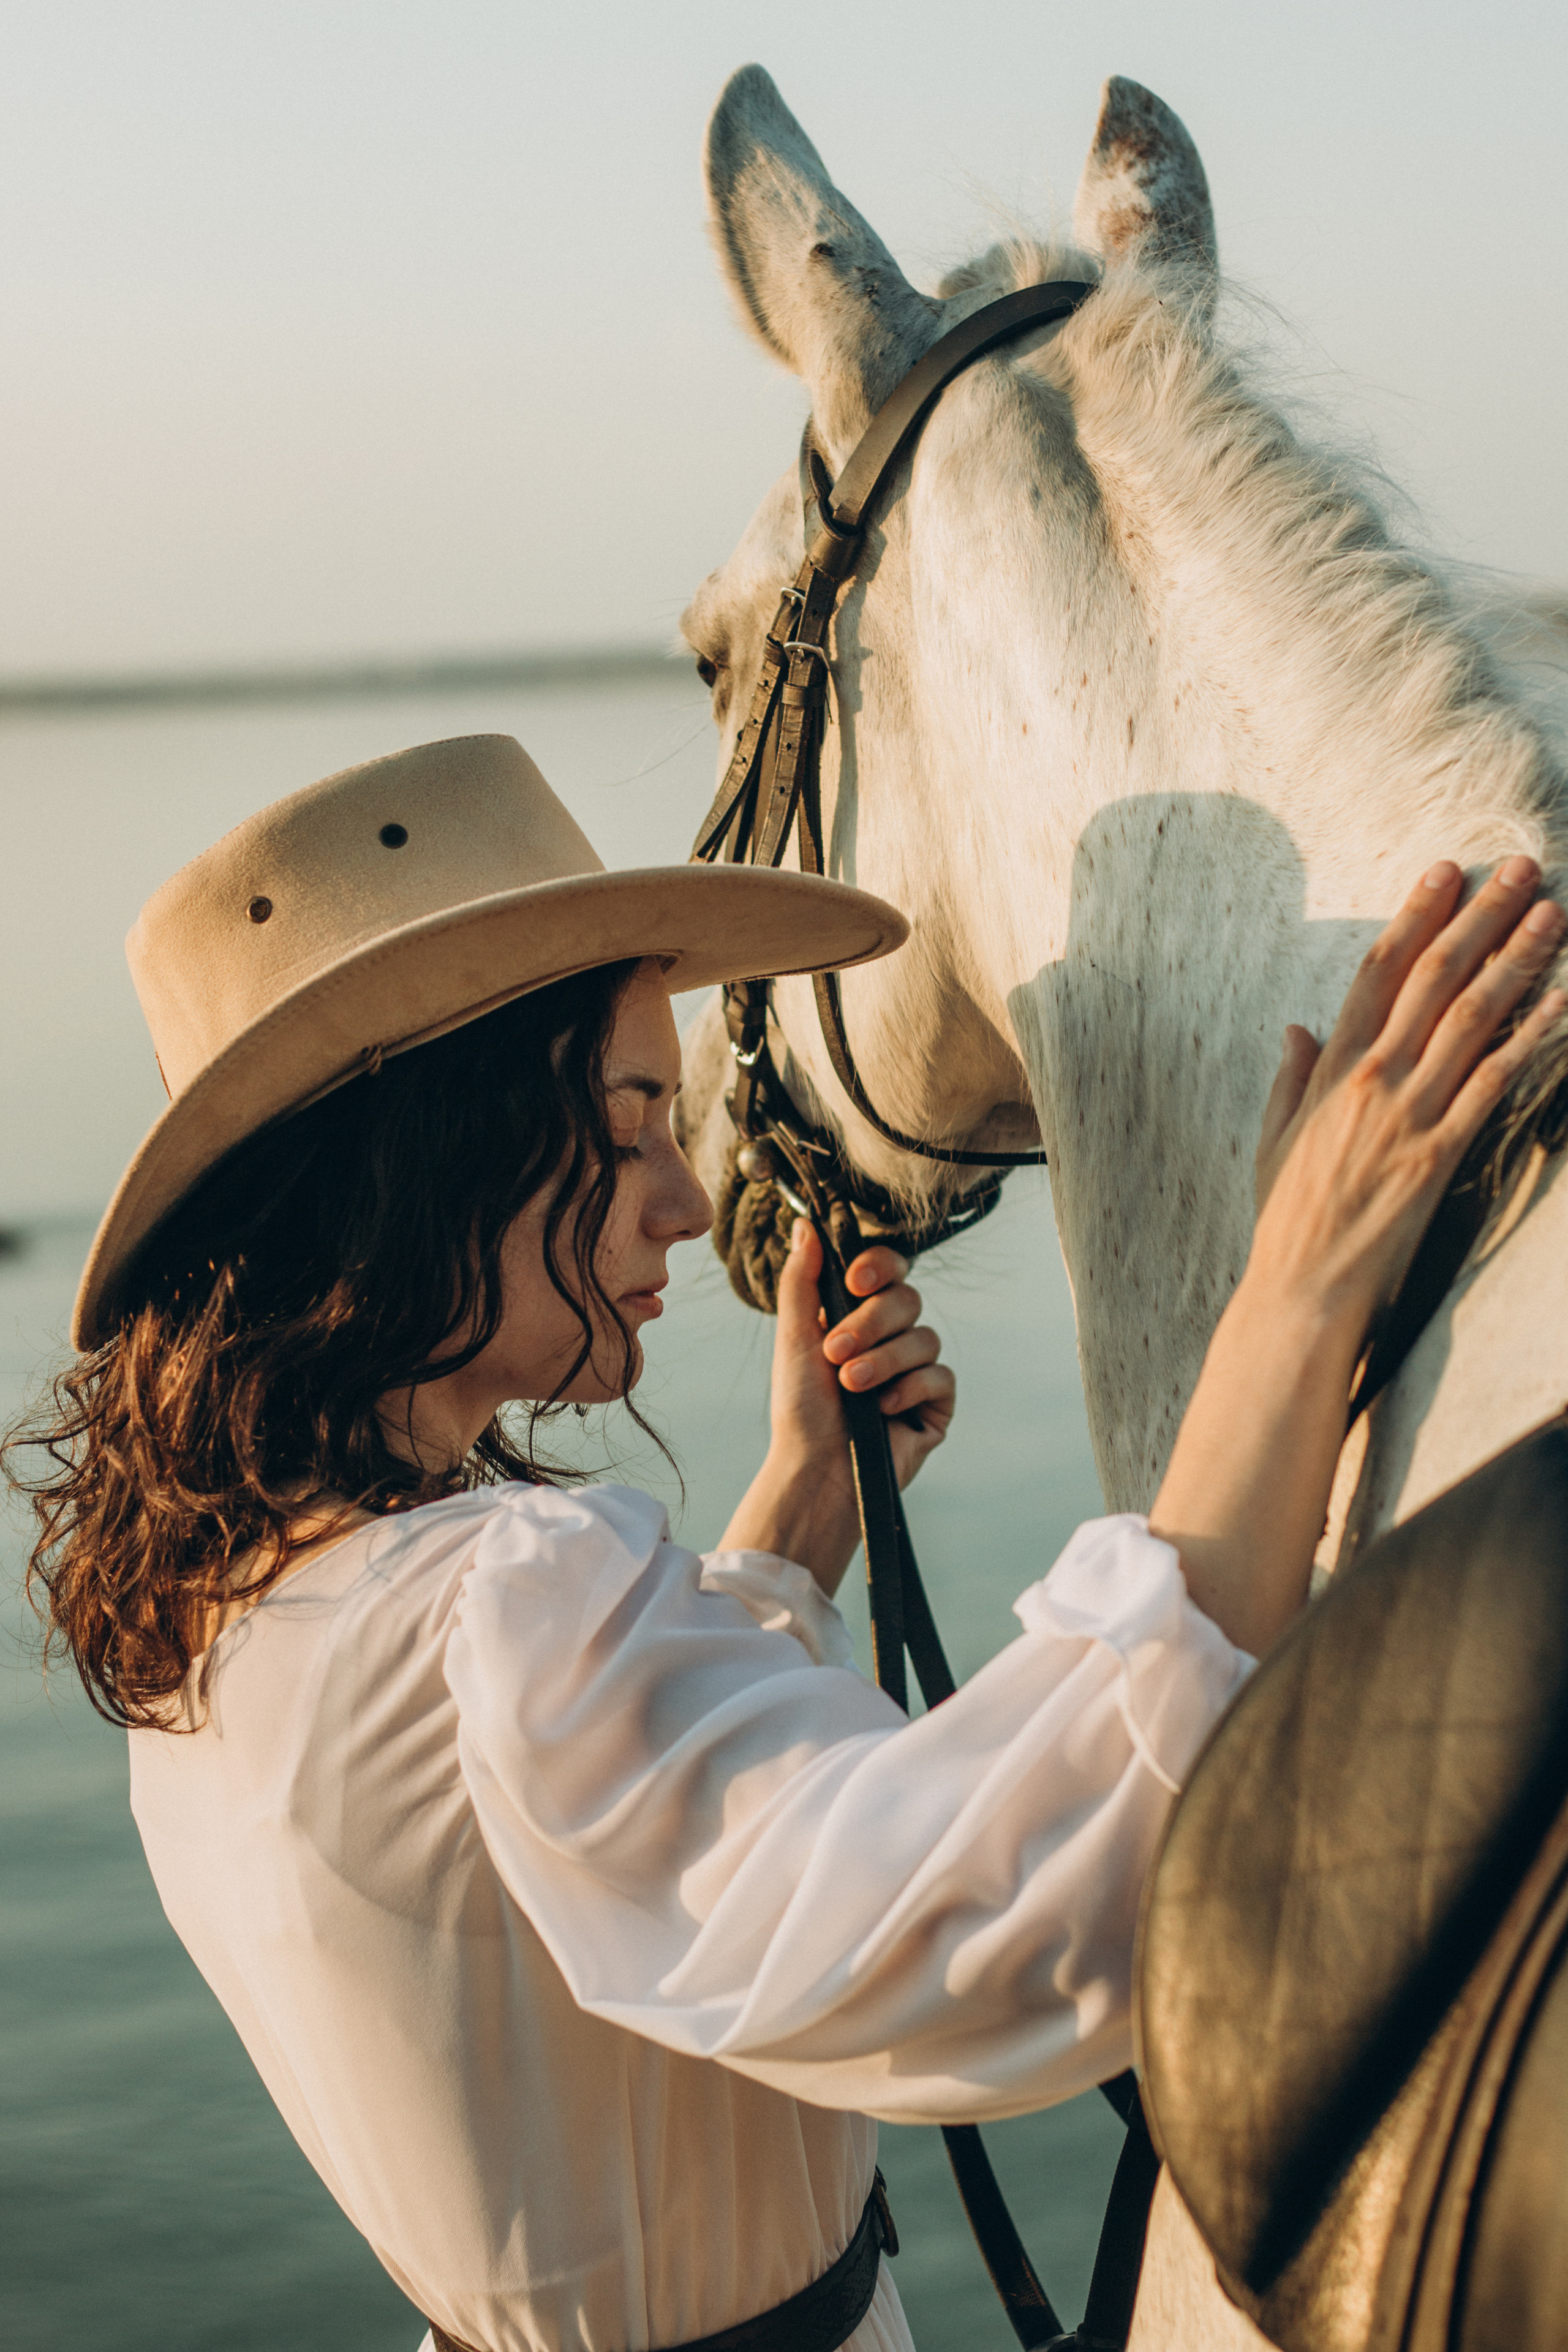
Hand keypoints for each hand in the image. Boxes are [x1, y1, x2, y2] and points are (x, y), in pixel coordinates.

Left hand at [777, 1222, 953, 1489]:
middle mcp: (891, 1339)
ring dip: (884, 1360)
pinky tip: (884, 1408)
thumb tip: (805, 1225)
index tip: (855, 1280)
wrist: (816, 1470)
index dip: (879, 1265)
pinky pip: (940, 1376)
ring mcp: (916, 1371)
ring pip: (924, 1337)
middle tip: (836, 1352)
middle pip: (907, 1299)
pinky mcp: (935, 1405)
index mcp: (858, 1316)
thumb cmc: (801, 1409)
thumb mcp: (794, 1338)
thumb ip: (801, 1280)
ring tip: (852, 1386)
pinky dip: (910, 1388)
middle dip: (870, 1324)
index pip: (886, 1269)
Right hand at [1249, 855, 1565, 1337]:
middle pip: (1434, 979)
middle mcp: (1372, 1079)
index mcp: (1330, 1070)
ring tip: (1552, 915)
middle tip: (1519, 870)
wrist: (1305, 1286)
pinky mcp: (1440, 1152)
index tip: (1444, 873)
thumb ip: (1291, 1080)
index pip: (1377, 973)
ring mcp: (1409, 1113)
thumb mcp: (1275, 1139)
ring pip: (1471, 1018)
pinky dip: (1531, 1038)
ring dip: (1517, 961)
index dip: (1414, 917)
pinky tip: (1560, 1002)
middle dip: (1480, 917)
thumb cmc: (1288, 1218)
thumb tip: (1296, 1029)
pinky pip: (1494, 1082)